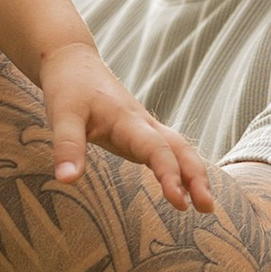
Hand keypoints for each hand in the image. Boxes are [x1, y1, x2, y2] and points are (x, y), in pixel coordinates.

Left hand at [37, 39, 215, 210]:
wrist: (72, 62)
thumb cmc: (68, 87)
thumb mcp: (62, 114)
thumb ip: (67, 147)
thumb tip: (67, 181)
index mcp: (128, 120)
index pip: (157, 149)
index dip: (170, 175)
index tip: (179, 202)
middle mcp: (143, 124)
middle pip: (180, 149)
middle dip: (197, 177)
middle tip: (208, 208)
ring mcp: (144, 128)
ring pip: (179, 150)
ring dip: (194, 175)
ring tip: (205, 207)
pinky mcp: (139, 133)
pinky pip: (167, 151)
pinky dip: (180, 170)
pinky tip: (184, 190)